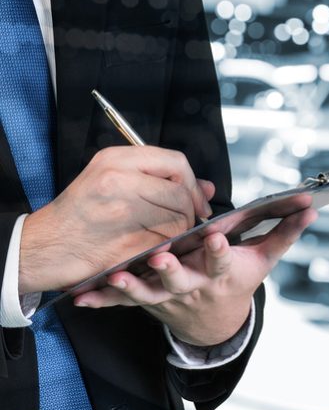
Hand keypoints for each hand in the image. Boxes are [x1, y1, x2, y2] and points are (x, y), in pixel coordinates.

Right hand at [19, 146, 212, 293]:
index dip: (192, 183)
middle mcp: (119, 180)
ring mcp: (121, 211)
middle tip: (183, 223)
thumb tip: (207, 187)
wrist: (41, 247)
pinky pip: (165, 244)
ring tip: (160, 236)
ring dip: (178, 233)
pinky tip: (151, 250)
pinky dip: (166, 250)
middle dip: (189, 212)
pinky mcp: (124, 242)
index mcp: (117, 159)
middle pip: (180, 194)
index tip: (197, 200)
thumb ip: (161, 180)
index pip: (176, 162)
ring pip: (177, 220)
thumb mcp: (113, 180)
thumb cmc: (78, 213)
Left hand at [73, 195, 316, 345]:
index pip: (222, 260)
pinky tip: (85, 294)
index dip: (219, 249)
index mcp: (222, 272)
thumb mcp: (265, 260)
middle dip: (172, 269)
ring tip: (119, 274)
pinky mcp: (150, 302)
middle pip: (182, 278)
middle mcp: (195, 285)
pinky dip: (105, 298)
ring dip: (134, 285)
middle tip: (161, 256)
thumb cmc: (239, 283)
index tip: (214, 235)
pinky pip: (126, 302)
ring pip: (150, 292)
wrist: (215, 323)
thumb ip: (284, 232)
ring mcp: (170, 296)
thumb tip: (309, 208)